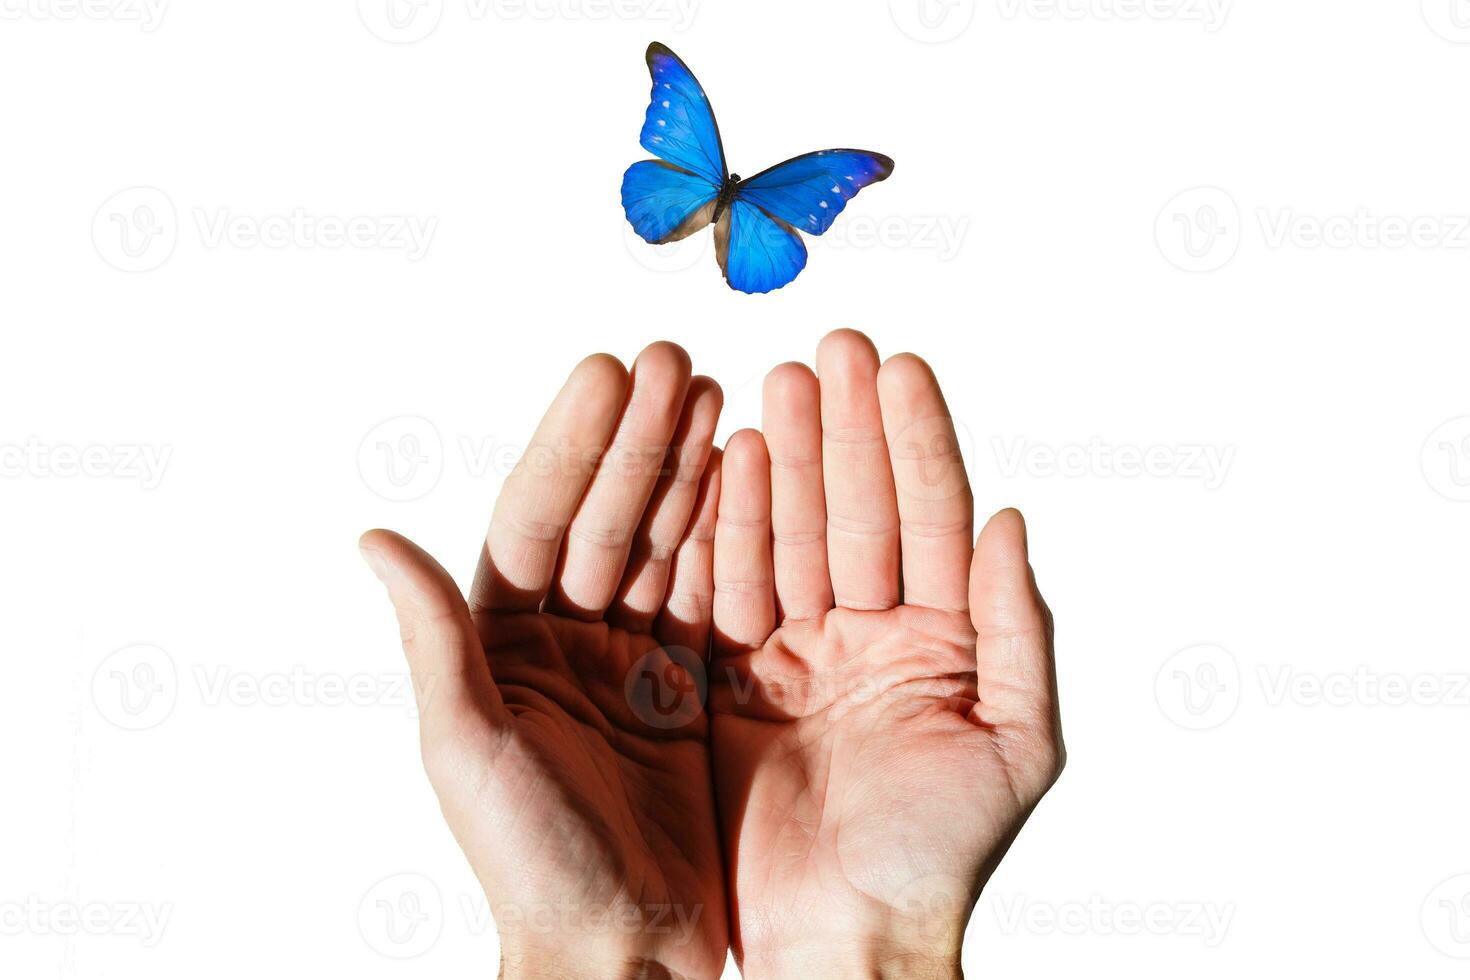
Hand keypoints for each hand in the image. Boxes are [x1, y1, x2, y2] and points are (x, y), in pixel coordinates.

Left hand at [360, 344, 727, 979]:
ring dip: (686, 471)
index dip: (573, 447)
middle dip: (638, 440)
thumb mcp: (468, 748)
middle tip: (672, 362)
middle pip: (605, 518)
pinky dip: (732, 537)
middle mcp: (566, 642)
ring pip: (661, 544)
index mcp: (503, 646)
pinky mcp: (690, 688)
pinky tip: (749, 477)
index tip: (607, 374)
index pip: (539, 521)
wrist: (622, 949)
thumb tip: (374, 540)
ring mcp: (631, 661)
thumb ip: (435, 641)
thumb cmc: (530, 865)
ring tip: (715, 395)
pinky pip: (713, 596)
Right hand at [709, 330, 1064, 978]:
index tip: (900, 365)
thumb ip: (1021, 628)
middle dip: (845, 430)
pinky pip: (731, 589)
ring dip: (783, 461)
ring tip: (773, 387)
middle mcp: (872, 635)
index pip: (932, 518)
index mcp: (942, 642)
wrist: (846, 938)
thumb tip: (1015, 519)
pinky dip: (727, 528)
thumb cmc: (940, 856)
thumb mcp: (1017, 742)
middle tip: (830, 351)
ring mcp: (800, 654)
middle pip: (857, 510)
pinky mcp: (734, 682)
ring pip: (792, 536)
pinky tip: (725, 464)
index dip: (916, 440)